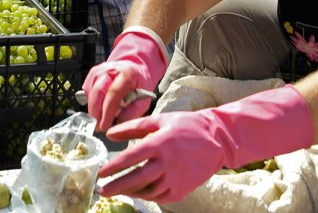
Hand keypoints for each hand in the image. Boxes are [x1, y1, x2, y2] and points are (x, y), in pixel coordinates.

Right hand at [82, 29, 167, 130]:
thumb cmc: (139, 83)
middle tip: (98, 126)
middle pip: (97, 90)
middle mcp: (111, 69)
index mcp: (127, 74)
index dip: (107, 111)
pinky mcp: (93, 72)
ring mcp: (100, 69)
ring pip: (90, 91)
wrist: (135, 67)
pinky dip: (91, 101)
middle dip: (95, 111)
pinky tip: (97, 108)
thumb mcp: (144, 98)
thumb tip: (119, 123)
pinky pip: (87, 89)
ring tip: (98, 119)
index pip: (114, 93)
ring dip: (92, 108)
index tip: (105, 126)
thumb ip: (133, 111)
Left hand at [98, 85, 313, 203]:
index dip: (114, 167)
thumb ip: (133, 127)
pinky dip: (147, 195)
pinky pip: (160, 197)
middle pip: (136, 179)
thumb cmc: (186, 126)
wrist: (216, 140)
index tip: (101, 172)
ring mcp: (176, 178)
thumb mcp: (160, 120)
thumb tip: (110, 134)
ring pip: (147, 191)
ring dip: (131, 192)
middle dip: (117, 186)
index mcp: (160, 143)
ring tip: (119, 190)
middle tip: (103, 190)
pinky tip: (138, 192)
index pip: (131, 158)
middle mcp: (167, 163)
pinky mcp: (182, 190)